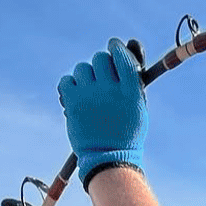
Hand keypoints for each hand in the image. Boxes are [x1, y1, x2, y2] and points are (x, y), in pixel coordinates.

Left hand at [57, 38, 146, 188]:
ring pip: (83, 68)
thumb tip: (127, 45)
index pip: (121, 56)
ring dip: (85, 77)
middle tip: (101, 78)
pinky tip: (77, 96)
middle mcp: (111, 90)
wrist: (109, 160)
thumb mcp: (138, 108)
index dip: (115, 47)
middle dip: (100, 65)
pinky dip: (71, 86)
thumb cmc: (126, 134)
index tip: (112, 47)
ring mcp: (91, 96)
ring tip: (90, 93)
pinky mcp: (74, 103)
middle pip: (100, 58)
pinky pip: (67, 80)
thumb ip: (132, 80)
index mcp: (131, 91)